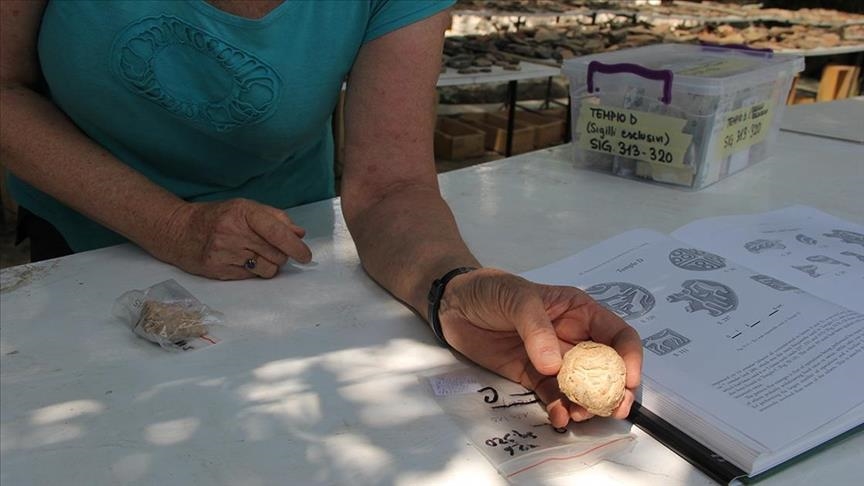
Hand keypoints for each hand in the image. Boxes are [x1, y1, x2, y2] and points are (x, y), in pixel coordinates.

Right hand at [155, 198, 311, 279]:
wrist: (180, 230)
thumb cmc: (218, 217)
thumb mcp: (246, 208)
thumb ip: (275, 218)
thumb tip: (299, 233)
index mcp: (243, 212)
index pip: (277, 232)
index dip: (296, 247)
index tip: (306, 256)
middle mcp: (233, 232)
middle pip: (276, 254)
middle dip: (282, 255)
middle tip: (272, 250)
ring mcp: (224, 252)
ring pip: (267, 269)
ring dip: (269, 265)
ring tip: (255, 254)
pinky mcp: (218, 270)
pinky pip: (251, 277)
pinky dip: (253, 271)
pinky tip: (241, 260)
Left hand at [438, 268, 642, 427]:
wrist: (453, 304)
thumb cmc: (490, 289)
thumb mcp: (517, 297)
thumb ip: (536, 328)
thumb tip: (555, 365)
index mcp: (579, 312)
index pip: (617, 334)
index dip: (629, 356)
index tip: (628, 379)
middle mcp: (573, 337)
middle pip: (606, 368)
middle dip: (614, 390)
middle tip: (613, 409)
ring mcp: (553, 360)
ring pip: (582, 388)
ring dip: (587, 404)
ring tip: (579, 415)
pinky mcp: (532, 377)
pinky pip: (553, 397)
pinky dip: (559, 410)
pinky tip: (558, 418)